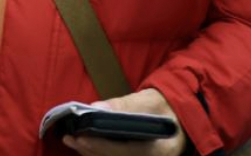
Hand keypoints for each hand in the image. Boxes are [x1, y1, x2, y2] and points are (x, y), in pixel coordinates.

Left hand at [62, 89, 186, 155]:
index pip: (127, 151)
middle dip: (91, 150)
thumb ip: (126, 105)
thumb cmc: (167, 106)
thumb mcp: (150, 100)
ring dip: (92, 153)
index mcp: (162, 150)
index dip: (101, 146)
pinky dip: (100, 152)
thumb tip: (97, 107)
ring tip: (72, 141)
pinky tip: (85, 145)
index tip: (81, 137)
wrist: (180, 116)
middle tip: (69, 139)